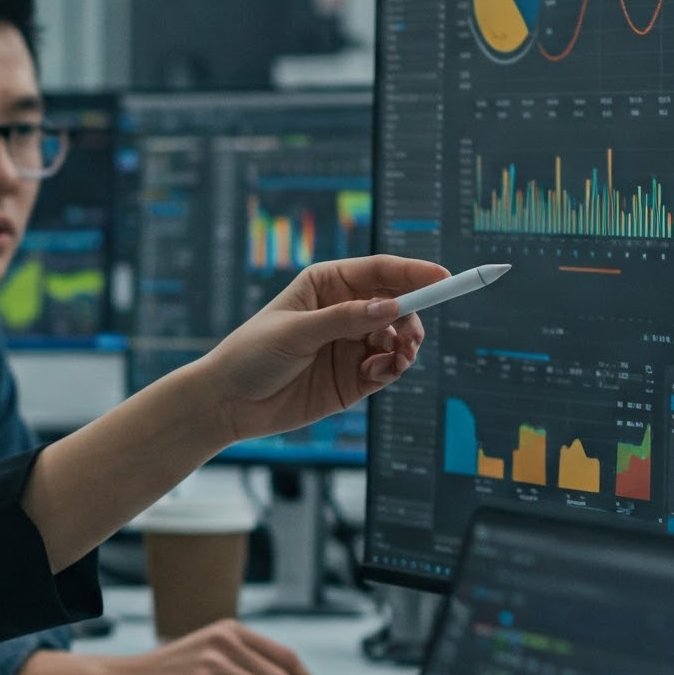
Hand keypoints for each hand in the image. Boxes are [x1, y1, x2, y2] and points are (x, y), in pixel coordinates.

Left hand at [192, 254, 447, 444]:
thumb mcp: (295, 332)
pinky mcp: (354, 377)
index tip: (444, 277)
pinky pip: (389, 367)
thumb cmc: (251, 355)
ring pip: (398, 337)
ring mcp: (350, 344)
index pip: (379, 271)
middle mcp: (343, 311)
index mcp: (326, 285)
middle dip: (412, 315)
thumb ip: (342, 320)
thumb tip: (390, 307)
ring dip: (406, 345)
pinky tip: (380, 371)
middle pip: (397, 303)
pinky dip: (393, 368)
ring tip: (397, 356)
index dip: (414, 272)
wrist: (229, 403)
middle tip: (411, 334)